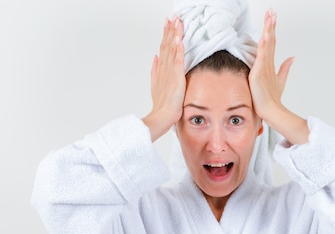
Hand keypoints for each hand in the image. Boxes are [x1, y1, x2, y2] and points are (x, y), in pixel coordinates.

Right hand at [142, 16, 185, 141]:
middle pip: (166, 45)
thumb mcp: (157, 85)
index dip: (166, 35)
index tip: (168, 23)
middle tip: (172, 17)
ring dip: (174, 35)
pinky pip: (177, 61)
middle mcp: (164, 68)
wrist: (161, 116)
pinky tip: (179, 39)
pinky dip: (178, 49)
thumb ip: (155, 70)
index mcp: (161, 69)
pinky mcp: (175, 78)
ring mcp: (169, 72)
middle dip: (170, 30)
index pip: (164, 48)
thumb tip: (155, 58)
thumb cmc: (161, 105)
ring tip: (176, 22)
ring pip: (171, 49)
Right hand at [249, 9, 308, 144]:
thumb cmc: (271, 97)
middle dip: (269, 25)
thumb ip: (285, 68)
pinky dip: (263, 46)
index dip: (272, 29)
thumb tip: (292, 57)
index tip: (272, 17)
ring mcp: (260, 67)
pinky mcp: (258, 73)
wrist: (270, 109)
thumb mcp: (281, 80)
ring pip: (265, 44)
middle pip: (267, 40)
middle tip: (270, 11)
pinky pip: (261, 56)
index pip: (270, 42)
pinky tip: (264, 36)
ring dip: (267, 30)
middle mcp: (263, 63)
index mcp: (268, 64)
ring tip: (269, 17)